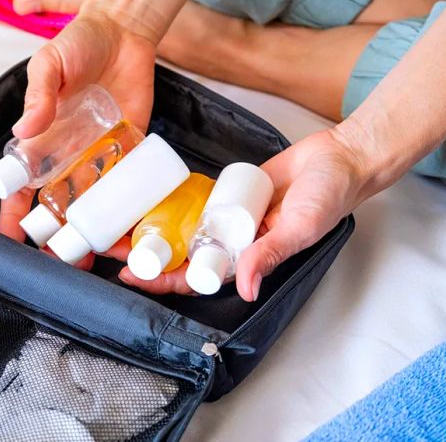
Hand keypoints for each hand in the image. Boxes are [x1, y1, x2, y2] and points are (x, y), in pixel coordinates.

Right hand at [0, 0, 156, 242]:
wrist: (124, 32)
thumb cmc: (79, 43)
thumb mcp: (50, 64)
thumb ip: (38, 95)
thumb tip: (25, 130)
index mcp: (41, 141)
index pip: (21, 186)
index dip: (14, 215)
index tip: (12, 242)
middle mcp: (67, 155)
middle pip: (57, 205)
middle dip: (56, 236)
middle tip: (61, 261)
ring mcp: (98, 155)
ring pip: (91, 203)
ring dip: (91, 231)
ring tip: (96, 257)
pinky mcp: (127, 149)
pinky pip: (126, 184)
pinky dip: (126, 207)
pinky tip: (127, 229)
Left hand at [118, 129, 369, 300]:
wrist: (337, 157)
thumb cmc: (328, 197)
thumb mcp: (299, 228)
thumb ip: (271, 254)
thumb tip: (247, 288)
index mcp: (245, 259)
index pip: (196, 278)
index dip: (162, 281)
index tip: (130, 276)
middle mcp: (230, 242)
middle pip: (180, 256)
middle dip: (144, 256)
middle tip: (108, 249)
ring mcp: (226, 217)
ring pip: (181, 229)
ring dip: (152, 230)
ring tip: (119, 225)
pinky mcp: (225, 192)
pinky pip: (194, 201)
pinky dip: (171, 204)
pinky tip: (146, 200)